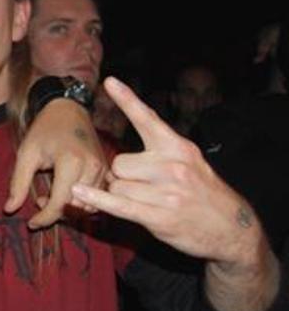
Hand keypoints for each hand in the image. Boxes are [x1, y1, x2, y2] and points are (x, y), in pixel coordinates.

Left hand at [6, 98, 105, 227]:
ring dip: (68, 208)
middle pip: (76, 208)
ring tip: (50, 194)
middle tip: (38, 200)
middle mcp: (92, 167)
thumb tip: (9, 210)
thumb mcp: (26, 153)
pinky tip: (64, 191)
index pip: (60, 204)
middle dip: (55, 212)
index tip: (30, 223)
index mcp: (71, 162)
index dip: (44, 218)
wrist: (67, 109)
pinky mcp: (106, 170)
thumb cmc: (44, 129)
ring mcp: (102, 169)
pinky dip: (81, 202)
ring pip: (88, 206)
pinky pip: (97, 197)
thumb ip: (17, 183)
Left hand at [72, 77, 279, 310]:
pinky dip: (96, 199)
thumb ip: (159, 154)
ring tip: (148, 203)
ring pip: (117, 186)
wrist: (232, 229)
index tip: (109, 81)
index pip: (148, 119)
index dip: (127, 100)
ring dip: (123, 195)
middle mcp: (173, 166)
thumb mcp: (190, 163)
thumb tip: (118, 161)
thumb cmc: (202, 193)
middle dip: (123, 176)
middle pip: (119, 163)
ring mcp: (166, 192)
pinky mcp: (159, 216)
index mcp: (178, 147)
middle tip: (143, 188)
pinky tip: (78, 193)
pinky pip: (118, 204)